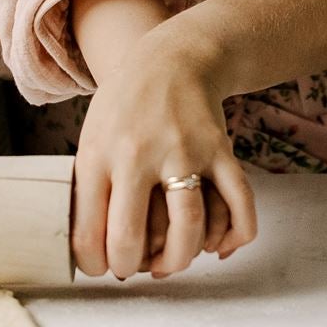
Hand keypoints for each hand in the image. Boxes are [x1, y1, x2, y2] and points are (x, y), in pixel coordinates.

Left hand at [71, 25, 255, 279]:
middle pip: (132, 237)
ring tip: (172, 262)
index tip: (102, 268)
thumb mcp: (92, 138)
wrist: (174, 57)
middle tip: (135, 268)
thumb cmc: (126, 104)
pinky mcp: (219, 149)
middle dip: (131, 268)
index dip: (95, 264)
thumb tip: (94, 249)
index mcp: (98, 154)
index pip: (88, 230)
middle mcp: (137, 154)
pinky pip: (238, 203)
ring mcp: (182, 151)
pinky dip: (235, 236)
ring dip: (180, 259)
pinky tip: (219, 247)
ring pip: (188, 227)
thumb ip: (91, 188)